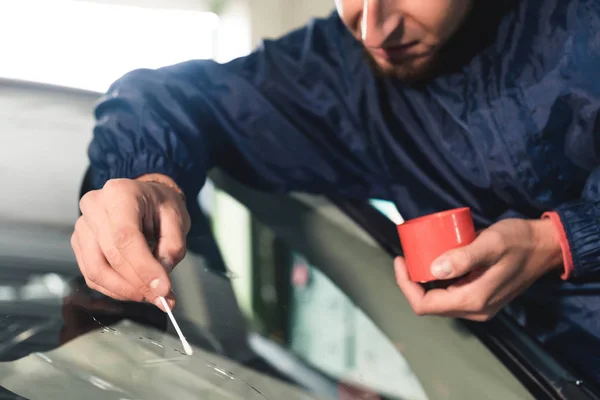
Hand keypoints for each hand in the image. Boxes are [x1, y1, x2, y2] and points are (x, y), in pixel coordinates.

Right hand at [72, 174, 190, 310]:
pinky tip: (134, 289)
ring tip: (150, 294)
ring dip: (124, 290)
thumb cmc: (160, 205)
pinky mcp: (79, 243)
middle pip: (110, 256)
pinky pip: (92, 274)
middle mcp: (94, 207)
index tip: (163, 289)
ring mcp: (82, 225)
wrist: (144, 197)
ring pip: (96, 270)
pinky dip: (114, 288)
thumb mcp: (177, 220)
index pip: (125, 237)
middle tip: (163, 298)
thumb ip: (172, 250)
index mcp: (120, 194)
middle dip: (138, 284)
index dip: (143, 269)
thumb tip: (160, 284)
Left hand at [394, 218, 562, 320]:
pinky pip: (452, 293)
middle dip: (412, 282)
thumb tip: (433, 270)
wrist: (546, 246)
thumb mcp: (490, 244)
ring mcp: (480, 306)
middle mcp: (475, 309)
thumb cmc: (519, 240)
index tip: (400, 260)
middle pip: (430, 304)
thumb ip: (464, 257)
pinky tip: (435, 262)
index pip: (425, 304)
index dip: (405, 285)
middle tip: (406, 256)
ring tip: (416, 257)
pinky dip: (438, 280)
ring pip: (440, 300)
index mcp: (473, 300)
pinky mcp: (483, 297)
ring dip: (424, 282)